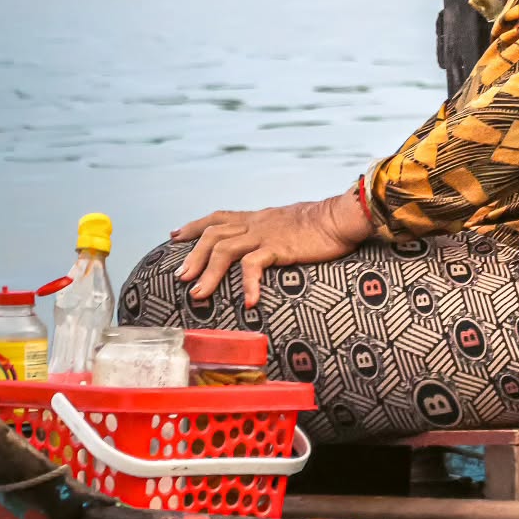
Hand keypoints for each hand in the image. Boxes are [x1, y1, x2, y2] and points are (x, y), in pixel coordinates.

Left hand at [172, 190, 373, 306]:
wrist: (343, 216)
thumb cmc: (323, 223)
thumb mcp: (290, 224)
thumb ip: (274, 232)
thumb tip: (267, 246)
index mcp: (258, 218)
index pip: (218, 217)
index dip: (195, 226)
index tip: (176, 235)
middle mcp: (257, 223)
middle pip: (213, 234)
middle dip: (193, 256)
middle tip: (180, 277)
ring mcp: (266, 234)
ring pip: (224, 249)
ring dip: (208, 272)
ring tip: (198, 294)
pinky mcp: (279, 247)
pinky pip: (254, 264)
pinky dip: (247, 284)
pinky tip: (249, 302)